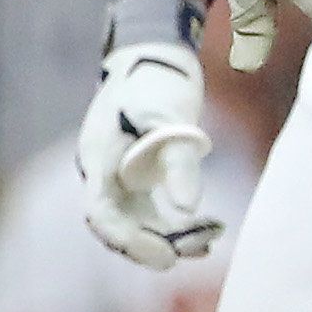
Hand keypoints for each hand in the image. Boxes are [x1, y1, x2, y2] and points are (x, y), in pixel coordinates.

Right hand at [77, 0, 220, 266]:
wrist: (152, 53)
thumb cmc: (158, 80)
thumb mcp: (170, 116)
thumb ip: (179, 161)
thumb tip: (190, 208)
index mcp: (99, 157)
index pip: (102, 214)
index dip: (130, 240)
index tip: (165, 257)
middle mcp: (102, 172)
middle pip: (120, 224)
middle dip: (157, 242)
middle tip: (200, 248)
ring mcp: (116, 174)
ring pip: (137, 221)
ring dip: (171, 236)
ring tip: (211, 239)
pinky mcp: (134, 174)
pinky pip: (149, 211)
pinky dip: (175, 224)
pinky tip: (206, 230)